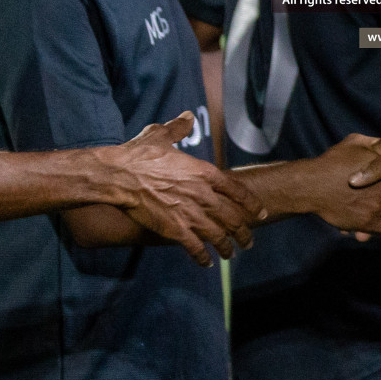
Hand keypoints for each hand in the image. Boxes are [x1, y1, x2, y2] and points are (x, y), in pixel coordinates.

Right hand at [101, 112, 266, 266]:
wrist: (120, 176)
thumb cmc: (139, 154)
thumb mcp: (161, 134)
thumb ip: (179, 127)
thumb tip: (188, 117)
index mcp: (204, 172)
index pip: (237, 190)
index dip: (251, 204)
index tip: (260, 213)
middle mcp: (202, 194)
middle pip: (232, 217)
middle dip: (244, 232)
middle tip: (249, 242)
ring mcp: (190, 214)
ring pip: (218, 235)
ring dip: (227, 247)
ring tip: (231, 254)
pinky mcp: (174, 229)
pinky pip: (195, 247)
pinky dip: (203, 256)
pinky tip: (206, 262)